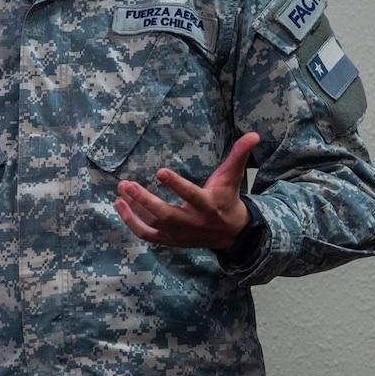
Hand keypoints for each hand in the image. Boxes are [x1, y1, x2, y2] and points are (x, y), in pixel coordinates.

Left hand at [114, 132, 258, 249]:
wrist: (231, 233)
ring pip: (152, 224)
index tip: (160, 171)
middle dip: (144, 200)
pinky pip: (146, 234)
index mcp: (208, 205)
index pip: (191, 195)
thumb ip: (239, 155)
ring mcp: (179, 234)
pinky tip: (120, 205)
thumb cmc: (226, 198)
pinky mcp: (169, 240)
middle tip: (126, 184)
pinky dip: (131, 222)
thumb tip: (254, 134)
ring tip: (121, 190)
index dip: (176, 185)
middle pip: (165, 214)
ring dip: (134, 208)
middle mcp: (192, 222)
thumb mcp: (233, 177)